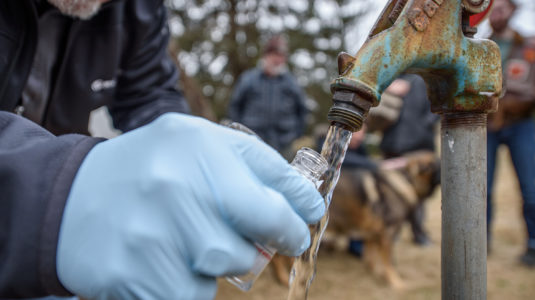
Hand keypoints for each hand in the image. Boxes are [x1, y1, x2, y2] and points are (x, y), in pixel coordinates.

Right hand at [56, 113, 323, 298]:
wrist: (71, 195)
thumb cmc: (154, 168)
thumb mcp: (202, 143)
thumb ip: (258, 166)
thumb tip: (307, 204)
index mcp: (199, 150)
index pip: (271, 202)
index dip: (293, 223)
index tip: (300, 228)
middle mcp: (173, 190)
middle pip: (247, 249)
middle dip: (257, 247)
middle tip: (246, 237)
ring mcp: (148, 236)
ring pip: (218, 274)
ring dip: (217, 263)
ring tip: (191, 239)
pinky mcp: (129, 276)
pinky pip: (188, 295)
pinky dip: (188, 283)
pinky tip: (166, 258)